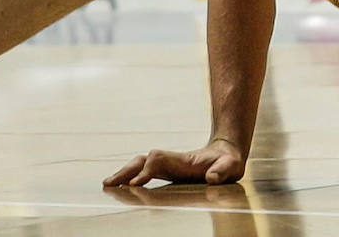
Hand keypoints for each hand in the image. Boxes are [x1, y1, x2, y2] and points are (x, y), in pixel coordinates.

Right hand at [103, 139, 245, 186]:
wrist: (226, 152)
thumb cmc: (228, 161)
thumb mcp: (230, 166)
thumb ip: (222, 171)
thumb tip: (211, 178)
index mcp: (183, 160)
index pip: (158, 162)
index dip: (147, 171)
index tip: (136, 183)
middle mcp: (170, 160)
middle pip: (142, 161)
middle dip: (126, 171)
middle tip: (109, 184)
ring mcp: (167, 165)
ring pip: (139, 165)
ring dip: (123, 173)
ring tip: (107, 185)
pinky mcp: (166, 170)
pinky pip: (142, 171)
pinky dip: (129, 176)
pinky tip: (120, 186)